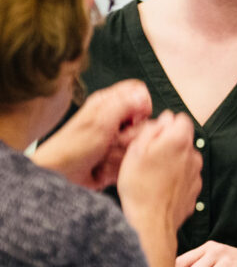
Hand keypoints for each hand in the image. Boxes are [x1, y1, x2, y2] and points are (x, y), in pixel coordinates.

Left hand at [32, 79, 151, 188]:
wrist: (62, 174)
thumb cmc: (73, 147)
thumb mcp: (100, 122)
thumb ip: (123, 104)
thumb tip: (142, 95)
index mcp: (108, 102)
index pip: (139, 91)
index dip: (142, 105)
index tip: (134, 119)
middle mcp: (114, 117)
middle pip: (143, 120)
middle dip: (131, 135)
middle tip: (113, 139)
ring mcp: (117, 137)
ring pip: (139, 141)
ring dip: (122, 151)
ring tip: (105, 153)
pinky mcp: (118, 154)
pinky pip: (132, 158)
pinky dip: (119, 163)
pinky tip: (105, 164)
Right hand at [117, 110, 201, 232]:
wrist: (151, 224)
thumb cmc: (139, 187)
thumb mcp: (135, 151)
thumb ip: (153, 130)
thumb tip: (166, 119)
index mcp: (179, 141)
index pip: (181, 119)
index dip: (165, 125)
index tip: (153, 136)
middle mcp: (193, 155)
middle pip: (183, 140)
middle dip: (168, 144)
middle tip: (148, 157)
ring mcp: (196, 174)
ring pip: (184, 159)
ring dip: (172, 162)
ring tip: (152, 176)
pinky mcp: (195, 190)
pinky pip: (185, 177)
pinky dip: (175, 179)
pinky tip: (160, 188)